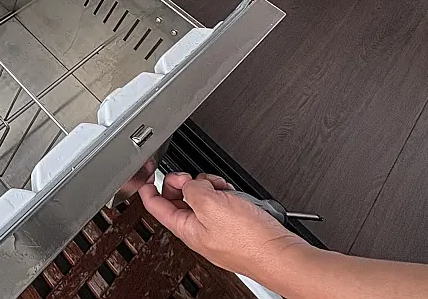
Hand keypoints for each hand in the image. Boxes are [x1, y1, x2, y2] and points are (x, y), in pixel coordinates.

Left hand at [138, 172, 308, 280]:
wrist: (281, 254)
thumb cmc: (250, 240)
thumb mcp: (211, 204)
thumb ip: (192, 188)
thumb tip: (188, 182)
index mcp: (186, 229)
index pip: (155, 205)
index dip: (148, 186)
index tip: (146, 173)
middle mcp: (199, 232)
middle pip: (180, 199)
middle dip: (186, 182)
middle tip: (196, 178)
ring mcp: (217, 230)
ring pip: (202, 199)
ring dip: (209, 187)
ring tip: (221, 187)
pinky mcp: (234, 228)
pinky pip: (221, 205)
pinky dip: (225, 195)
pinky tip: (235, 196)